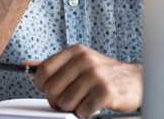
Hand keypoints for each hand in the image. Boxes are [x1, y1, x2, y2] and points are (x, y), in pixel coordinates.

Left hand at [25, 44, 142, 118]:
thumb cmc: (104, 73)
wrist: (136, 81)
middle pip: (52, 89)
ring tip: (83, 102)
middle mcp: (85, 60)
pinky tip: (93, 106)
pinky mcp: (106, 92)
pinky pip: (82, 111)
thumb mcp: (79, 63)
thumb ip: (54, 65)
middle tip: (68, 101)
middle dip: (56, 101)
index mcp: (76, 52)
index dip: (41, 85)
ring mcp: (96, 76)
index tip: (48, 89)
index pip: (44, 70)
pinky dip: (85, 114)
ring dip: (73, 109)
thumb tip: (27, 65)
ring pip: (65, 103)